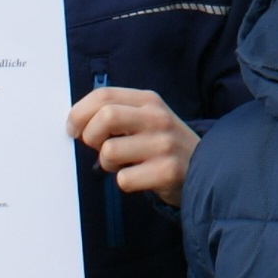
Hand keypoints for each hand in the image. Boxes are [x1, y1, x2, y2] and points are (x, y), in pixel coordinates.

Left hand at [70, 86, 199, 203]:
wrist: (204, 168)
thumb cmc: (163, 144)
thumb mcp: (146, 118)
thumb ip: (116, 113)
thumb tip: (76, 122)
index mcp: (148, 100)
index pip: (103, 95)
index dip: (79, 112)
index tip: (73, 128)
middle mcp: (157, 118)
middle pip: (105, 117)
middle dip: (89, 136)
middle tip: (95, 146)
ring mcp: (164, 145)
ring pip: (110, 151)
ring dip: (106, 164)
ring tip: (122, 164)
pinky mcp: (167, 171)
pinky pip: (124, 179)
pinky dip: (124, 182)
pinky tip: (139, 177)